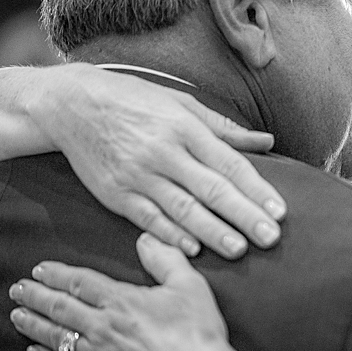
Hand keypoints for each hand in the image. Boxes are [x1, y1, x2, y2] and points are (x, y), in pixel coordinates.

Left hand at [9, 234, 234, 350]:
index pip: (80, 282)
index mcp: (121, 301)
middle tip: (18, 289)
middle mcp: (102, 328)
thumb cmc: (199, 335)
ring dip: (33, 324)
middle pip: (59, 307)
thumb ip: (166, 259)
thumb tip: (146, 240)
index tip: (40, 269)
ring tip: (18, 316)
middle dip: (35, 296)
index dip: (57, 274)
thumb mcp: (190, 286)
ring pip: (55, 337)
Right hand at [31, 64, 286, 258]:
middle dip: (244, 216)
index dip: (256, 189)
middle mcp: (163, 152)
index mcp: (184, 127)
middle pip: (211, 189)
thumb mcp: (181, 104)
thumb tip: (267, 141)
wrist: (70, 104)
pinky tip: (192, 249)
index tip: (280, 211)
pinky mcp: (115, 193)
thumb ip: (225, 128)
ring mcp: (138, 175)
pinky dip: (170, 235)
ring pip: (182, 209)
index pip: (229, 164)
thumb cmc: (133, 100)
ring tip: (239, 249)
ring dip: (212, 232)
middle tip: (271, 238)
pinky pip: (148, 218)